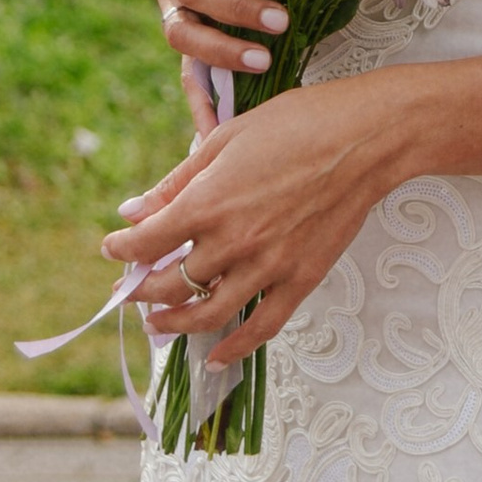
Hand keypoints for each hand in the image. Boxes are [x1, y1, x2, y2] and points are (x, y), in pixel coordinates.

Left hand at [104, 78, 405, 371]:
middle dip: (140, 290)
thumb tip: (133, 211)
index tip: (115, 249)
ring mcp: (268, 267)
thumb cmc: (297, 124)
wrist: (366, 138)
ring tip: (158, 325)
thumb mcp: (226, 140)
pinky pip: (261, 327)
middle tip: (130, 290)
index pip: (145, 243)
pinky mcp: (300, 279)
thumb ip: (177, 181)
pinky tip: (214, 357)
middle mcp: (232, 243)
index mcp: (208, 204)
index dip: (122, 250)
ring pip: (207, 315)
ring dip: (174, 324)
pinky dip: (234, 349)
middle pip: (169, 284)